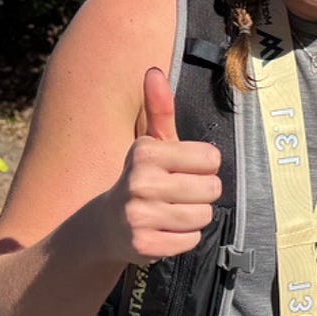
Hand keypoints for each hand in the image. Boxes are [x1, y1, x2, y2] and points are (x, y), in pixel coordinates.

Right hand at [108, 67, 221, 265]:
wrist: (104, 225)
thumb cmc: (140, 178)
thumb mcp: (150, 143)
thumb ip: (159, 108)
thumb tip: (154, 70)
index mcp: (146, 151)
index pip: (211, 158)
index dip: (203, 166)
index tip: (183, 170)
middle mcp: (140, 181)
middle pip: (212, 189)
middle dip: (202, 194)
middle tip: (178, 195)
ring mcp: (140, 215)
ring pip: (203, 216)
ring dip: (194, 217)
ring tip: (171, 212)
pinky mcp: (144, 245)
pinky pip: (191, 240)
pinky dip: (184, 238)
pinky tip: (165, 231)